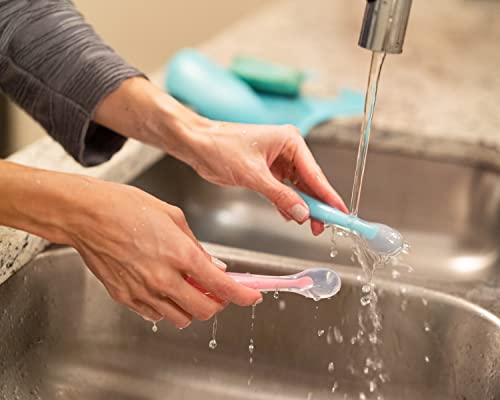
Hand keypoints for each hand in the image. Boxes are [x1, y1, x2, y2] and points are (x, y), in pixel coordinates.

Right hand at [64, 178, 261, 327]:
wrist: (86, 214)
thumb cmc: (126, 207)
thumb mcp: (173, 217)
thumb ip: (197, 246)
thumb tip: (214, 266)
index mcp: (181, 255)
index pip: (222, 287)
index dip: (242, 295)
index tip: (251, 296)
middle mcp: (164, 279)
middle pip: (204, 310)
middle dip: (217, 303)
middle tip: (217, 291)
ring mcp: (143, 292)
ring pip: (181, 318)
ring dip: (192, 307)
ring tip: (187, 288)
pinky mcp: (125, 298)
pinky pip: (155, 315)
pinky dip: (166, 307)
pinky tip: (164, 288)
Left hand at [94, 78, 347, 234]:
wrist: (197, 144)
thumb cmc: (221, 147)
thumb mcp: (253, 175)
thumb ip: (280, 196)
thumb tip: (303, 214)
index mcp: (290, 141)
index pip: (315, 174)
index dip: (329, 196)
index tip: (341, 213)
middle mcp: (288, 149)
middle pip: (309, 182)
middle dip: (316, 205)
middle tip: (325, 226)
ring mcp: (278, 160)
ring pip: (298, 188)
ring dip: (302, 206)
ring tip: (311, 226)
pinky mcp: (267, 170)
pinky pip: (284, 190)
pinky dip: (288, 203)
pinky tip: (292, 216)